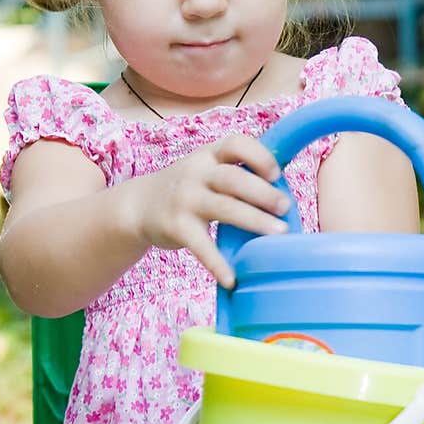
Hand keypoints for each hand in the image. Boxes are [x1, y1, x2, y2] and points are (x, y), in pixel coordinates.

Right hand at [127, 134, 289, 286]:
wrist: (138, 206)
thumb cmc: (187, 189)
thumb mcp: (206, 169)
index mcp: (209, 155)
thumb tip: (284, 190)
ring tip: (278, 233)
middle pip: (233, 178)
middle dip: (263, 192)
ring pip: (223, 207)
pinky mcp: (176, 227)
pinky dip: (217, 263)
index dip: (259, 156)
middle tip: (285, 207)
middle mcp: (197, 173)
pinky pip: (201, 246)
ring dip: (254, 220)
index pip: (236, 144)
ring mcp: (185, 200)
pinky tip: (232, 279)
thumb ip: (237, 173)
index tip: (277, 174)